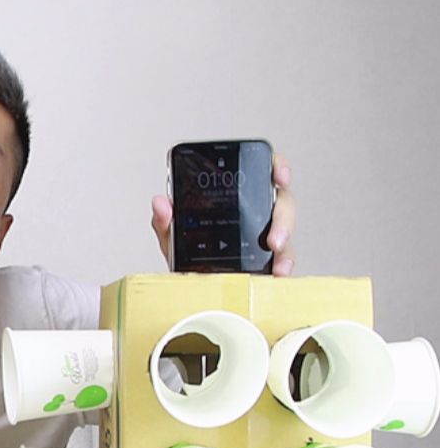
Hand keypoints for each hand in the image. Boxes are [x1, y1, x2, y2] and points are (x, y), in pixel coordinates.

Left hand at [151, 153, 295, 276]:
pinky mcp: (270, 255)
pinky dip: (285, 262)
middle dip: (283, 217)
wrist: (189, 281)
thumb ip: (165, 219)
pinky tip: (279, 271)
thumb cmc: (187, 251)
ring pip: (286, 227)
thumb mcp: (172, 235)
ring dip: (285, 239)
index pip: (262, 169)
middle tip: (272, 238)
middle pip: (282, 200)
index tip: (280, 177)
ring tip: (276, 253)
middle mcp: (256, 209)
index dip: (276, 166)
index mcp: (236, 194)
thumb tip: (160, 203)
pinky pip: (284, 255)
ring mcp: (266, 231)